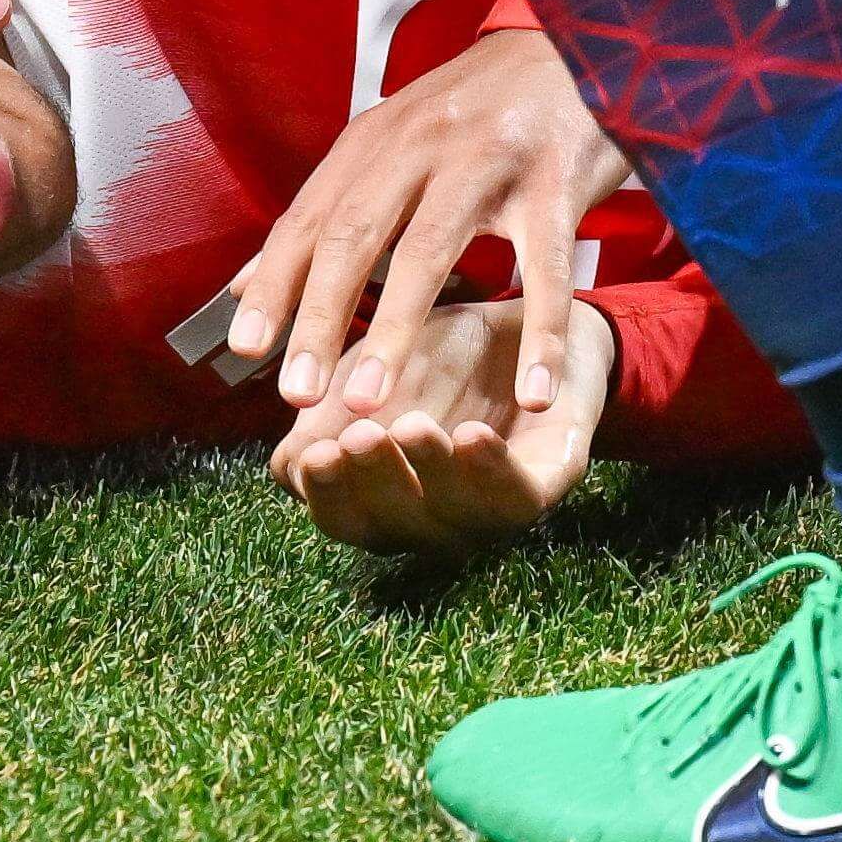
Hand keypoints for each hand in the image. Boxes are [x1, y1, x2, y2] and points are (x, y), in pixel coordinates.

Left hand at [216, 25, 631, 416]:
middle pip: (355, 233)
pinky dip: (539, 333)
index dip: (275, 282)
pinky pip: (545, 267)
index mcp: (377, 141)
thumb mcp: (395, 142)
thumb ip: (329, 212)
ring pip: (430, 248)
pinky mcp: (556, 179)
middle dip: (319, 316)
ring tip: (371, 399)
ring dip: (395, 329)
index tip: (244, 348)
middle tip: (296, 392)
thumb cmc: (480, 109)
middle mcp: (422, 144)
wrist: (577, 41)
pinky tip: (532, 392)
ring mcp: (488, 159)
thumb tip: (247, 285)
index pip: (310, 217)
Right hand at [272, 293, 609, 554]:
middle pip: (395, 527)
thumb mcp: (374, 370)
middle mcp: (435, 516)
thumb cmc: (442, 355)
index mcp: (385, 497)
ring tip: (413, 427)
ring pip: (457, 516)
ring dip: (431, 475)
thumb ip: (333, 411)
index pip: (344, 518)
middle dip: (376, 483)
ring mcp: (493, 508)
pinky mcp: (550, 484)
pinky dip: (495, 473)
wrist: (537, 314)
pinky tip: (472, 436)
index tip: (315, 455)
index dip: (327, 496)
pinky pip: (520, 498)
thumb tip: (291, 464)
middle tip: (360, 437)